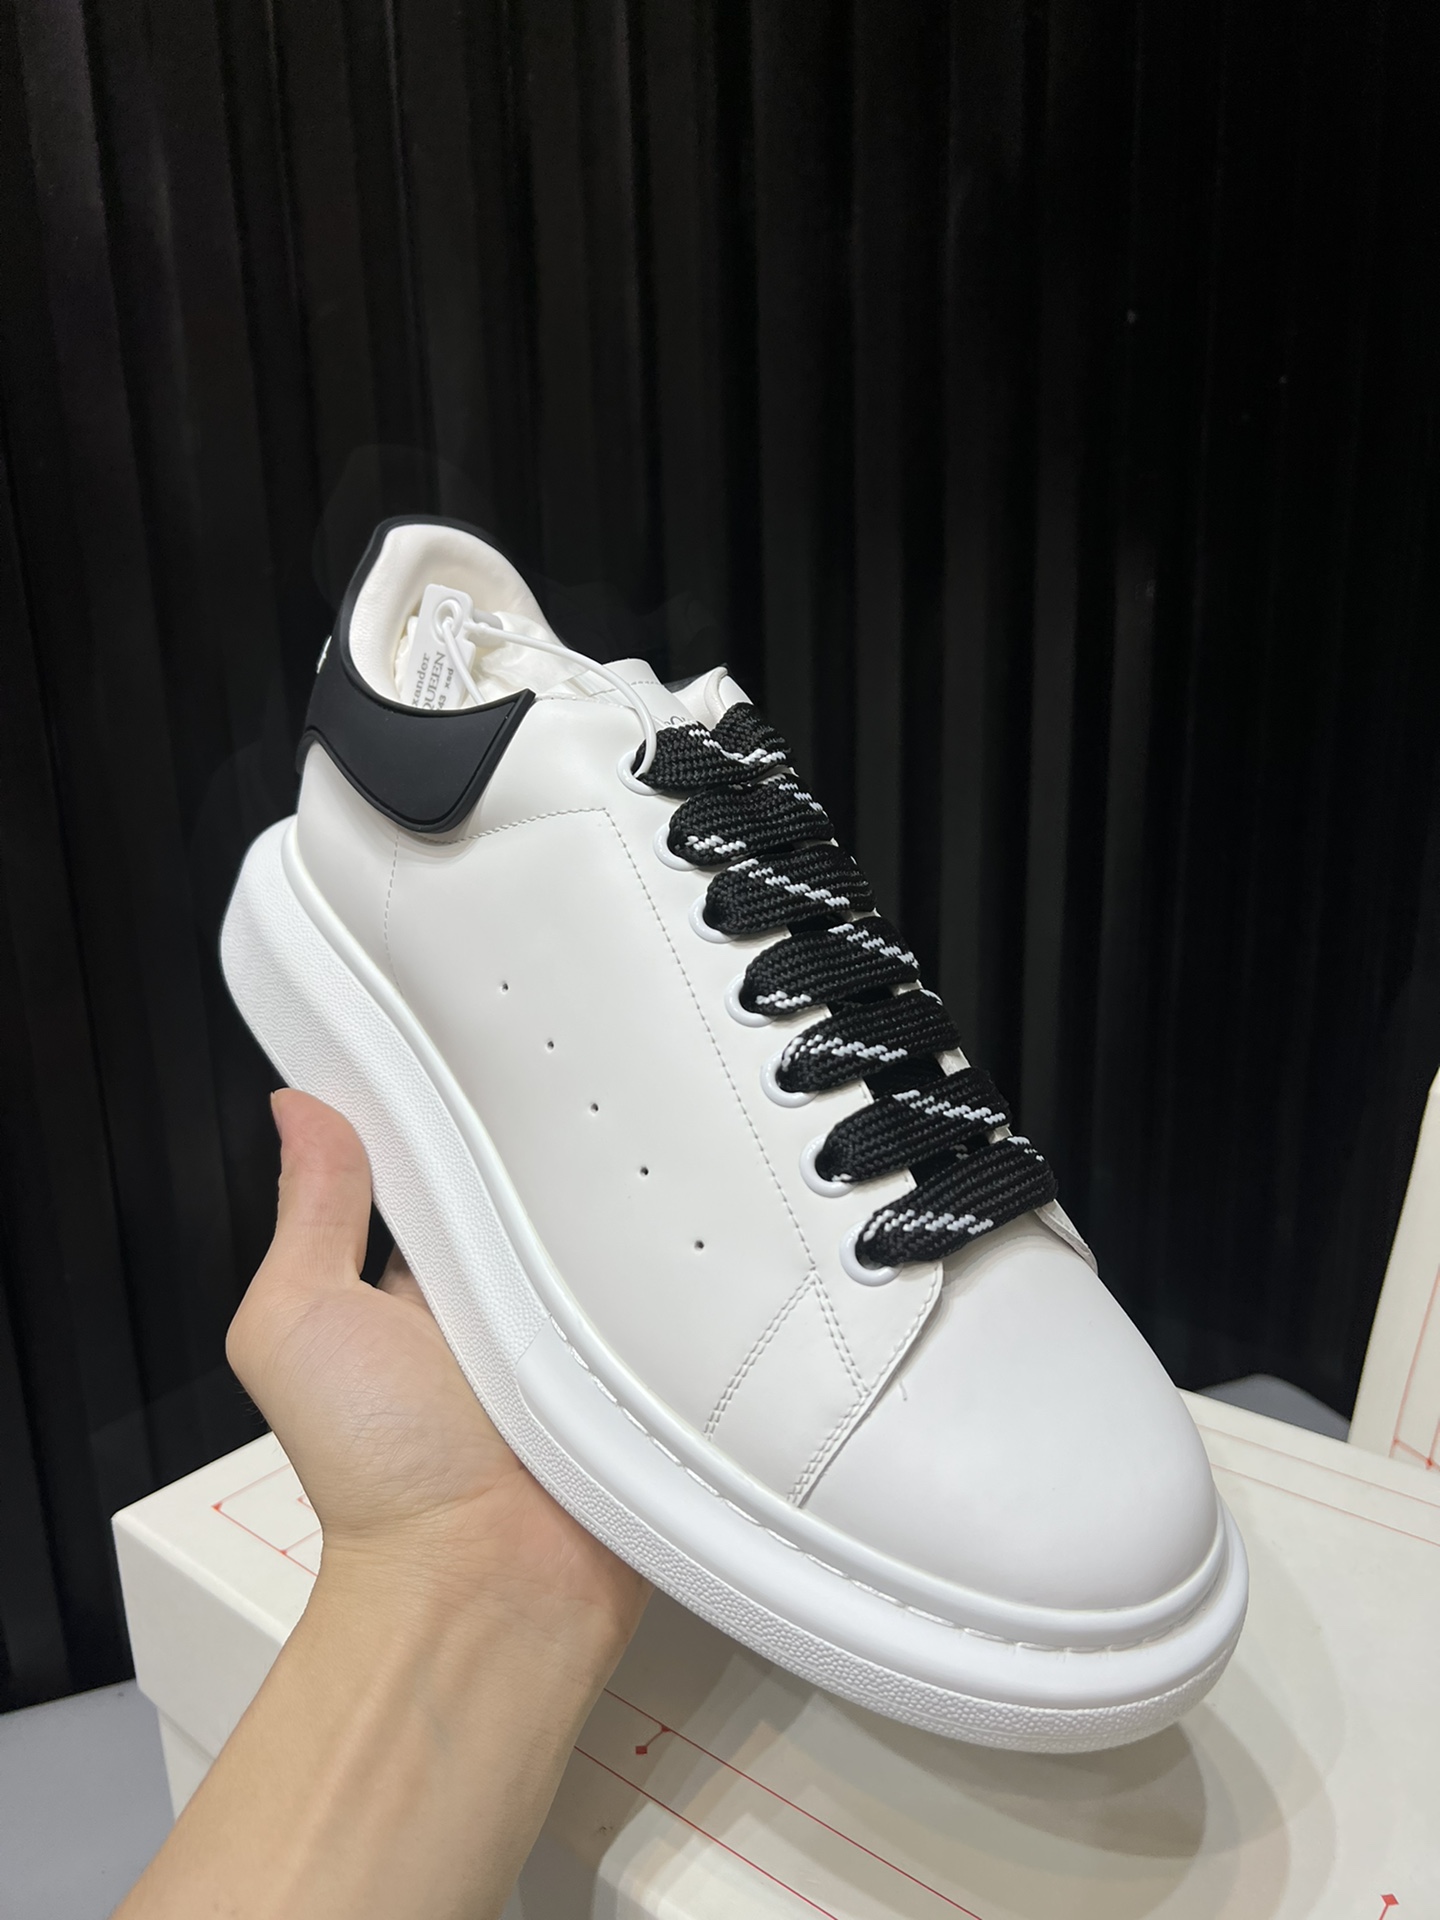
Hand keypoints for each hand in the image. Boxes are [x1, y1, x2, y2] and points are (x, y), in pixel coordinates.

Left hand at [226, 1088, 647, 1648]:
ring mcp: (575, 1321)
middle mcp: (497, 1290)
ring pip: (606, 1219)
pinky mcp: (643, 1353)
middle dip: (547, 1132)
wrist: (484, 1582)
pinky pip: (665, 1281)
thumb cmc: (376, 1473)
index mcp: (413, 1273)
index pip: (438, 1155)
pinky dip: (669, 1257)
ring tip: (628, 1145)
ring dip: (616, 1193)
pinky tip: (673, 1224)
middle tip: (570, 1079)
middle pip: (531, 1177)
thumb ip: (308, 1217)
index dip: (450, 1099)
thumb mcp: (297, 1323)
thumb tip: (300, 1111)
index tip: (472, 1036)